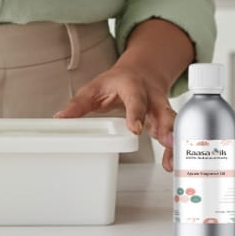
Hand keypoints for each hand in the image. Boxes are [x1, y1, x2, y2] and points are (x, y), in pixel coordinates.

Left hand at [54, 61, 176, 172]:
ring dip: (173, 141)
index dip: (136, 113)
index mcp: (133, 86)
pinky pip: (173, 134)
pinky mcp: (166, 122)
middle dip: (167, 126)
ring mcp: (161, 110)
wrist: (142, 71)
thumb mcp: (95, 88)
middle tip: (167, 140)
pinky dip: (174, 149)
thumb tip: (60, 118)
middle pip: (162, 110)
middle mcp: (152, 97)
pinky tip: (171, 163)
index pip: (135, 99)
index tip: (135, 129)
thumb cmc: (117, 81)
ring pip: (172, 124)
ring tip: (171, 160)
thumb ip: (79, 104)